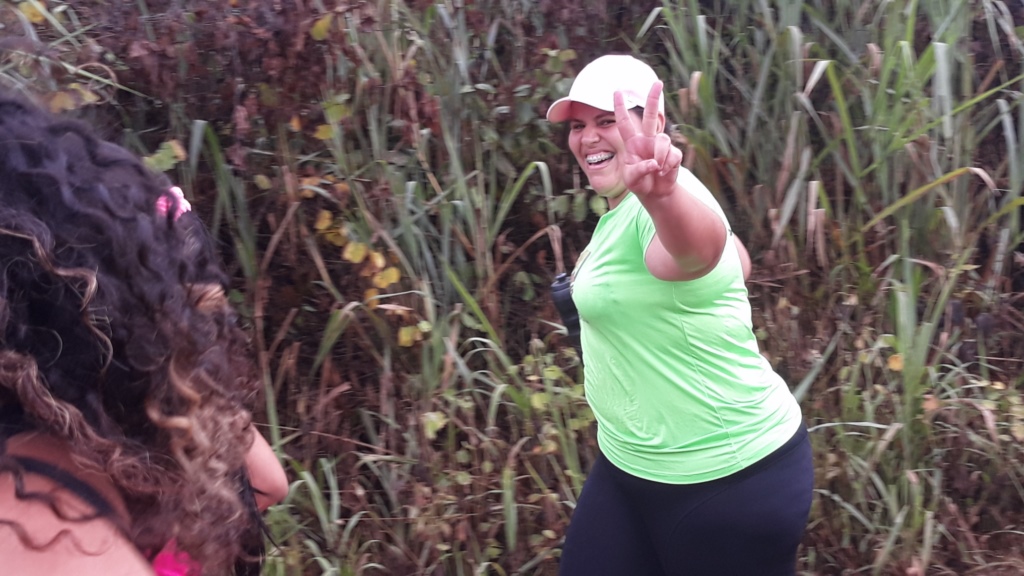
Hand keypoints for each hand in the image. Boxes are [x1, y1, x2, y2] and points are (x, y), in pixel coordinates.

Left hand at [614, 81, 682, 199]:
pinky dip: (668, 166)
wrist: (655, 193)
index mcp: (633, 143)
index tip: (617, 91)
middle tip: (657, 82)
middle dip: (653, 99)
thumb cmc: (639, 183)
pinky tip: (664, 172)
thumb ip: (639, 170)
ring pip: (663, 140)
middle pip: (651, 116)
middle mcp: (647, 140)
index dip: (621, 108)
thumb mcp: (632, 179)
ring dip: (660, 156)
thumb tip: (654, 163)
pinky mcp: (673, 154)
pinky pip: (673, 154)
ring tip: (657, 170)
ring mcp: (661, 146)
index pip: (624, 123)